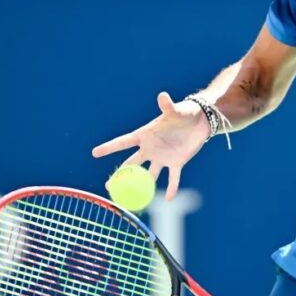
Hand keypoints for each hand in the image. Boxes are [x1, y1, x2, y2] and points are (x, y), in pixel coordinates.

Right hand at [92, 91, 210, 199]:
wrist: (200, 120)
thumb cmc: (184, 112)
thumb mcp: (176, 110)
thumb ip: (167, 106)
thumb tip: (162, 96)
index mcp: (145, 134)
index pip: (124, 142)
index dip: (109, 147)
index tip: (94, 153)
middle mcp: (151, 148)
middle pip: (131, 164)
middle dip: (120, 175)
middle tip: (107, 186)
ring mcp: (162, 157)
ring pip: (148, 175)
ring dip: (140, 187)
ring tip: (130, 199)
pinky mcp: (177, 162)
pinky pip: (173, 178)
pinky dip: (172, 188)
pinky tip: (169, 199)